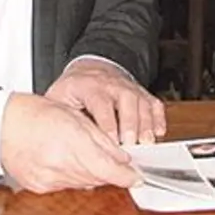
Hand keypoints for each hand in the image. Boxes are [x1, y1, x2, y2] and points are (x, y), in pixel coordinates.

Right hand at [0, 93, 139, 193]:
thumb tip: (122, 157)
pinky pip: (66, 186)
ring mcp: (49, 179)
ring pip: (84, 183)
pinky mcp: (40, 187)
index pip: (107, 169)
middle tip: (117, 164)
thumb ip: (101, 139)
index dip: (126, 176)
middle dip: (110, 172)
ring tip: (85, 156)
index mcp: (71, 143)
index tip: (137, 178)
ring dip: (92, 174)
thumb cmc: (34, 114)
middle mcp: (61, 165)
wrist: (1, 126)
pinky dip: (73, 177)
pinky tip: (68, 163)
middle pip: (98, 178)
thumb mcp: (74, 118)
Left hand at [45, 59, 166, 145]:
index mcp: (90, 86)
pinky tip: (158, 132)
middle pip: (127, 102)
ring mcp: (129, 88)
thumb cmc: (74, 88)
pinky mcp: (141, 94)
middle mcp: (113, 85)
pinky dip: (158, 118)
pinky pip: (154, 103)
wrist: (90, 69)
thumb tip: (55, 143)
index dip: (108, 124)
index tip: (111, 142)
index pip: (101, 104)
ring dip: (146, 124)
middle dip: (131, 124)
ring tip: (146, 143)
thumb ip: (59, 117)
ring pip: (143, 103)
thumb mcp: (60, 97)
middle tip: (131, 145)